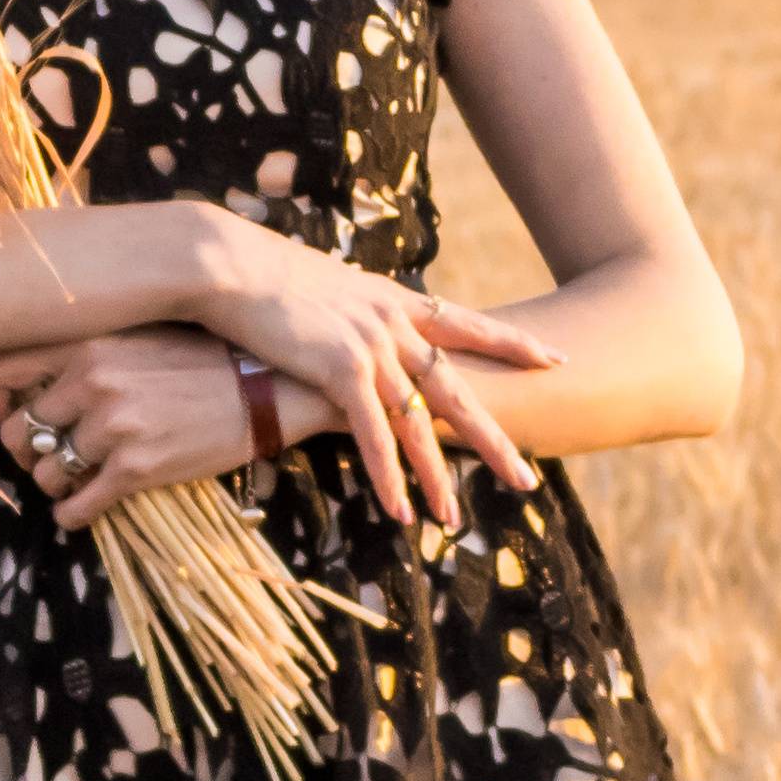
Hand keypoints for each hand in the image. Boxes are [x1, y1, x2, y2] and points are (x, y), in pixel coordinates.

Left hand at [0, 327, 287, 530]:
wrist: (265, 389)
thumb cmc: (202, 358)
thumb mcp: (138, 334)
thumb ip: (86, 349)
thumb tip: (36, 381)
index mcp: (87, 341)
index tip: (6, 412)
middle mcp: (93, 380)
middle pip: (16, 431)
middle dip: (23, 451)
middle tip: (42, 455)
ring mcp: (114, 426)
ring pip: (45, 472)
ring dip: (51, 483)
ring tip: (70, 480)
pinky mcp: (136, 468)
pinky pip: (78, 505)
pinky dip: (71, 515)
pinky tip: (77, 512)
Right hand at [183, 225, 555, 524]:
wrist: (226, 261)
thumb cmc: (257, 272)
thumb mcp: (319, 285)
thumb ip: (345, 308)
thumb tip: (345, 320)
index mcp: (391, 299)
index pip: (466, 324)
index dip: (512, 343)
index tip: (554, 357)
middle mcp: (391, 322)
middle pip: (456, 388)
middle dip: (493, 439)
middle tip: (527, 477)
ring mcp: (370, 345)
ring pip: (419, 423)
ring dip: (435, 476)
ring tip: (453, 520)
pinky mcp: (340, 368)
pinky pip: (374, 434)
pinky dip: (388, 475)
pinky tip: (401, 510)